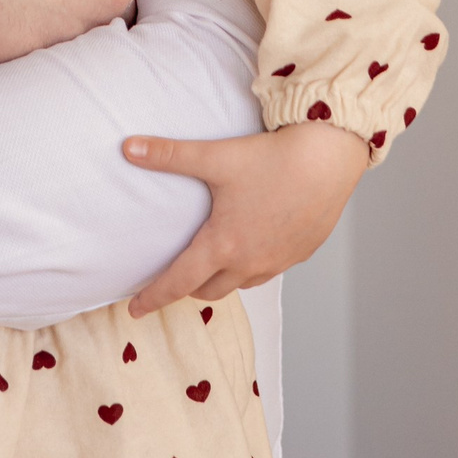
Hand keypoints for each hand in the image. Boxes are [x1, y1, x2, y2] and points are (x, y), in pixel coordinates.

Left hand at [120, 122, 368, 314]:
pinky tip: (252, 247)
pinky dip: (252, 267)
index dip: (153, 297)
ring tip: (211, 265)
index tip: (134, 310)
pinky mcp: (300, 254)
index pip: (178, 282)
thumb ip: (169, 155)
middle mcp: (250, 262)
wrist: (329, 158)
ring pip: (240, 284)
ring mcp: (278, 262)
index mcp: (224, 245)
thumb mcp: (216, 157)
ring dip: (221, 280)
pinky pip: (268, 271)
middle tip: (173, 279)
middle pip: (208, 291)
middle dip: (187, 289)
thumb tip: (128, 147)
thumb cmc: (273, 159)